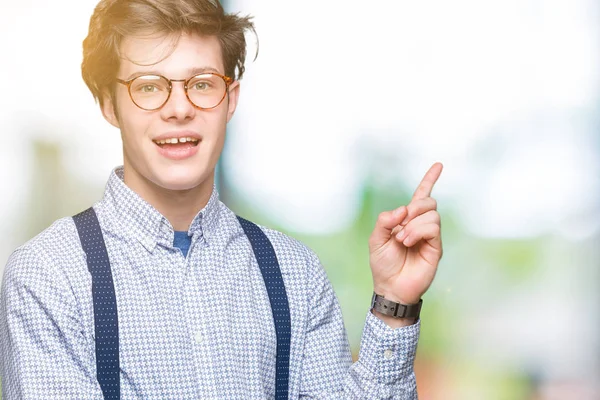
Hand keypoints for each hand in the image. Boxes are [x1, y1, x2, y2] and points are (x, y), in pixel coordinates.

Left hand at [368, 163, 442, 310]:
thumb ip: (385, 220)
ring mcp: (430, 236)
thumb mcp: (375, 239)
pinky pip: (433, 227)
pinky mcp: (436, 247)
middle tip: (401, 224)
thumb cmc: (383, 265)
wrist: (390, 287)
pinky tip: (407, 241)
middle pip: (428, 201)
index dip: (430, 180)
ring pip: (431, 213)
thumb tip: (403, 209)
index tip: (439, 165)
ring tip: (402, 240)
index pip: (421, 196)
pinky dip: (417, 231)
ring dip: (412, 224)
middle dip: (415, 207)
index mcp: (406, 220)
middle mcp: (421, 225)